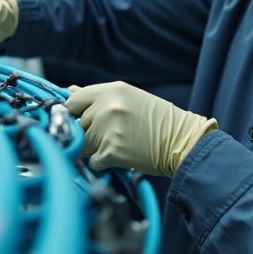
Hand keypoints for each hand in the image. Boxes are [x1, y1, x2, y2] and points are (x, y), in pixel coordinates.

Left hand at [65, 81, 216, 175]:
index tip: (76, 119)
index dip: (72, 112)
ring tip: (115, 145)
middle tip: (106, 135)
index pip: (73, 101)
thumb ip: (98, 97)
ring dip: (93, 148)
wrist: (183, 142)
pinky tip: (119, 156)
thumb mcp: (129, 98)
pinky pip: (92, 161)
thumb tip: (69, 93)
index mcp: (111, 91)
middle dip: (86, 132)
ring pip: (83, 143)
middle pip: (77, 124)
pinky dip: (102, 163)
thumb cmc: (158, 121)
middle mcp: (106, 107)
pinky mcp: (111, 151)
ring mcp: (107, 129)